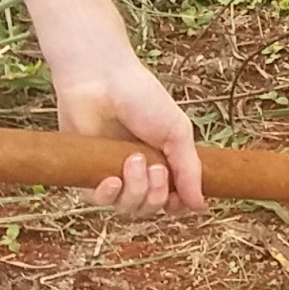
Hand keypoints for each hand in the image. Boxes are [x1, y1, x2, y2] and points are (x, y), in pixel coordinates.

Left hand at [53, 56, 204, 213]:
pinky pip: (99, 202)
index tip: (179, 196)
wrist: (102, 82)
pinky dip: (108, 194)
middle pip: (151, 207)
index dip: (177, 203)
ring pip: (127, 207)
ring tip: (133, 160)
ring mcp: (114, 173)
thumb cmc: (143, 99)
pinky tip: (111, 178)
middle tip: (154, 167)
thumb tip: (201, 206)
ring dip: (135, 190)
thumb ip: (190, 170)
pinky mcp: (88, 174)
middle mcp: (140, 171)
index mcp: (165, 161)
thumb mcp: (177, 132)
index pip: (173, 199)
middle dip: (156, 194)